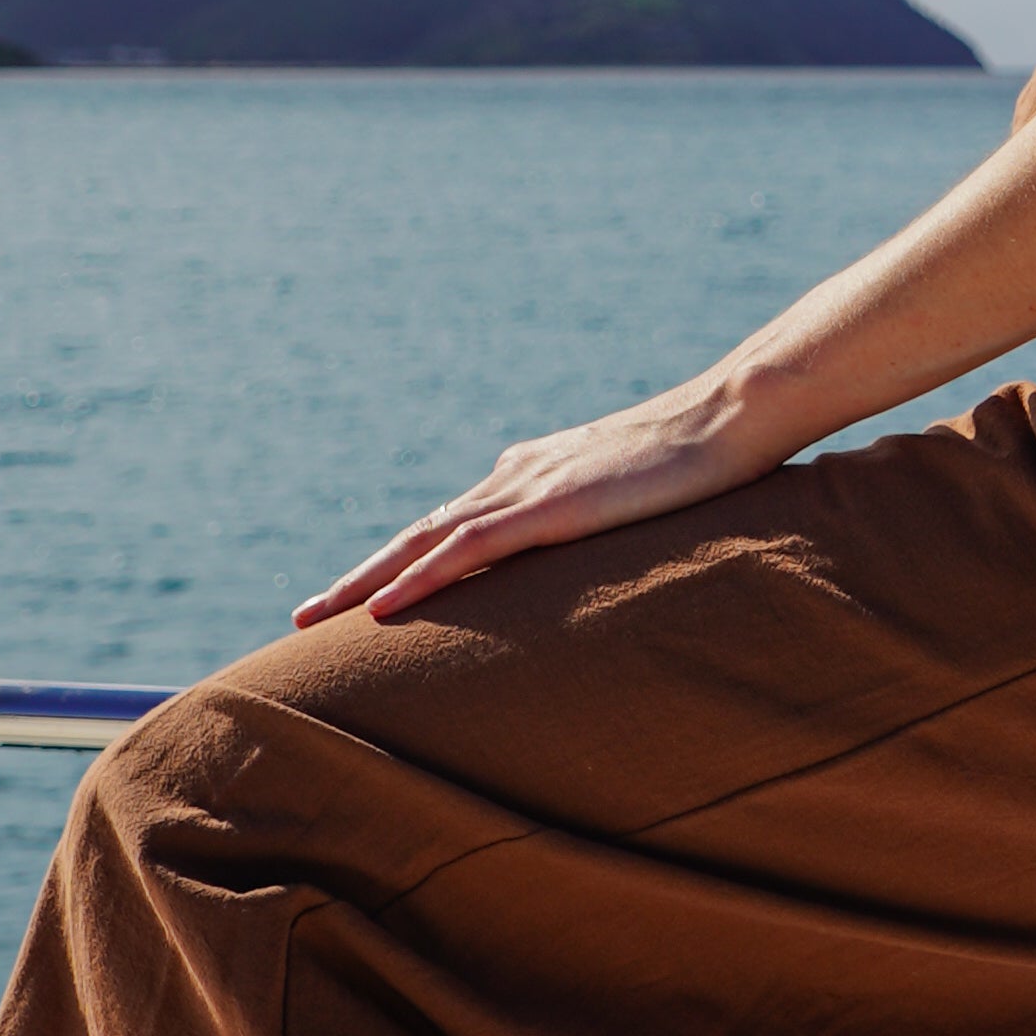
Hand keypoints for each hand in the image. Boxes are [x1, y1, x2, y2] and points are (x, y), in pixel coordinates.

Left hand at [296, 367, 793, 628]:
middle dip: (359, 578)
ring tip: (315, 620)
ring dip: (365, 583)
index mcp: (531, 473)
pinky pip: (467, 551)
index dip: (401, 562)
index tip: (362, 598)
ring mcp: (527, 488)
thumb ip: (597, 511)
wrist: (731, 415)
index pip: (450, 524)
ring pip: (423, 541)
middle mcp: (514, 475)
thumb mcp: (633, 491)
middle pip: (417, 533)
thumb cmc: (701, 457)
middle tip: (304, 617)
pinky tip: (381, 611)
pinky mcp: (549, 506)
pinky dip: (418, 581)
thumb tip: (578, 538)